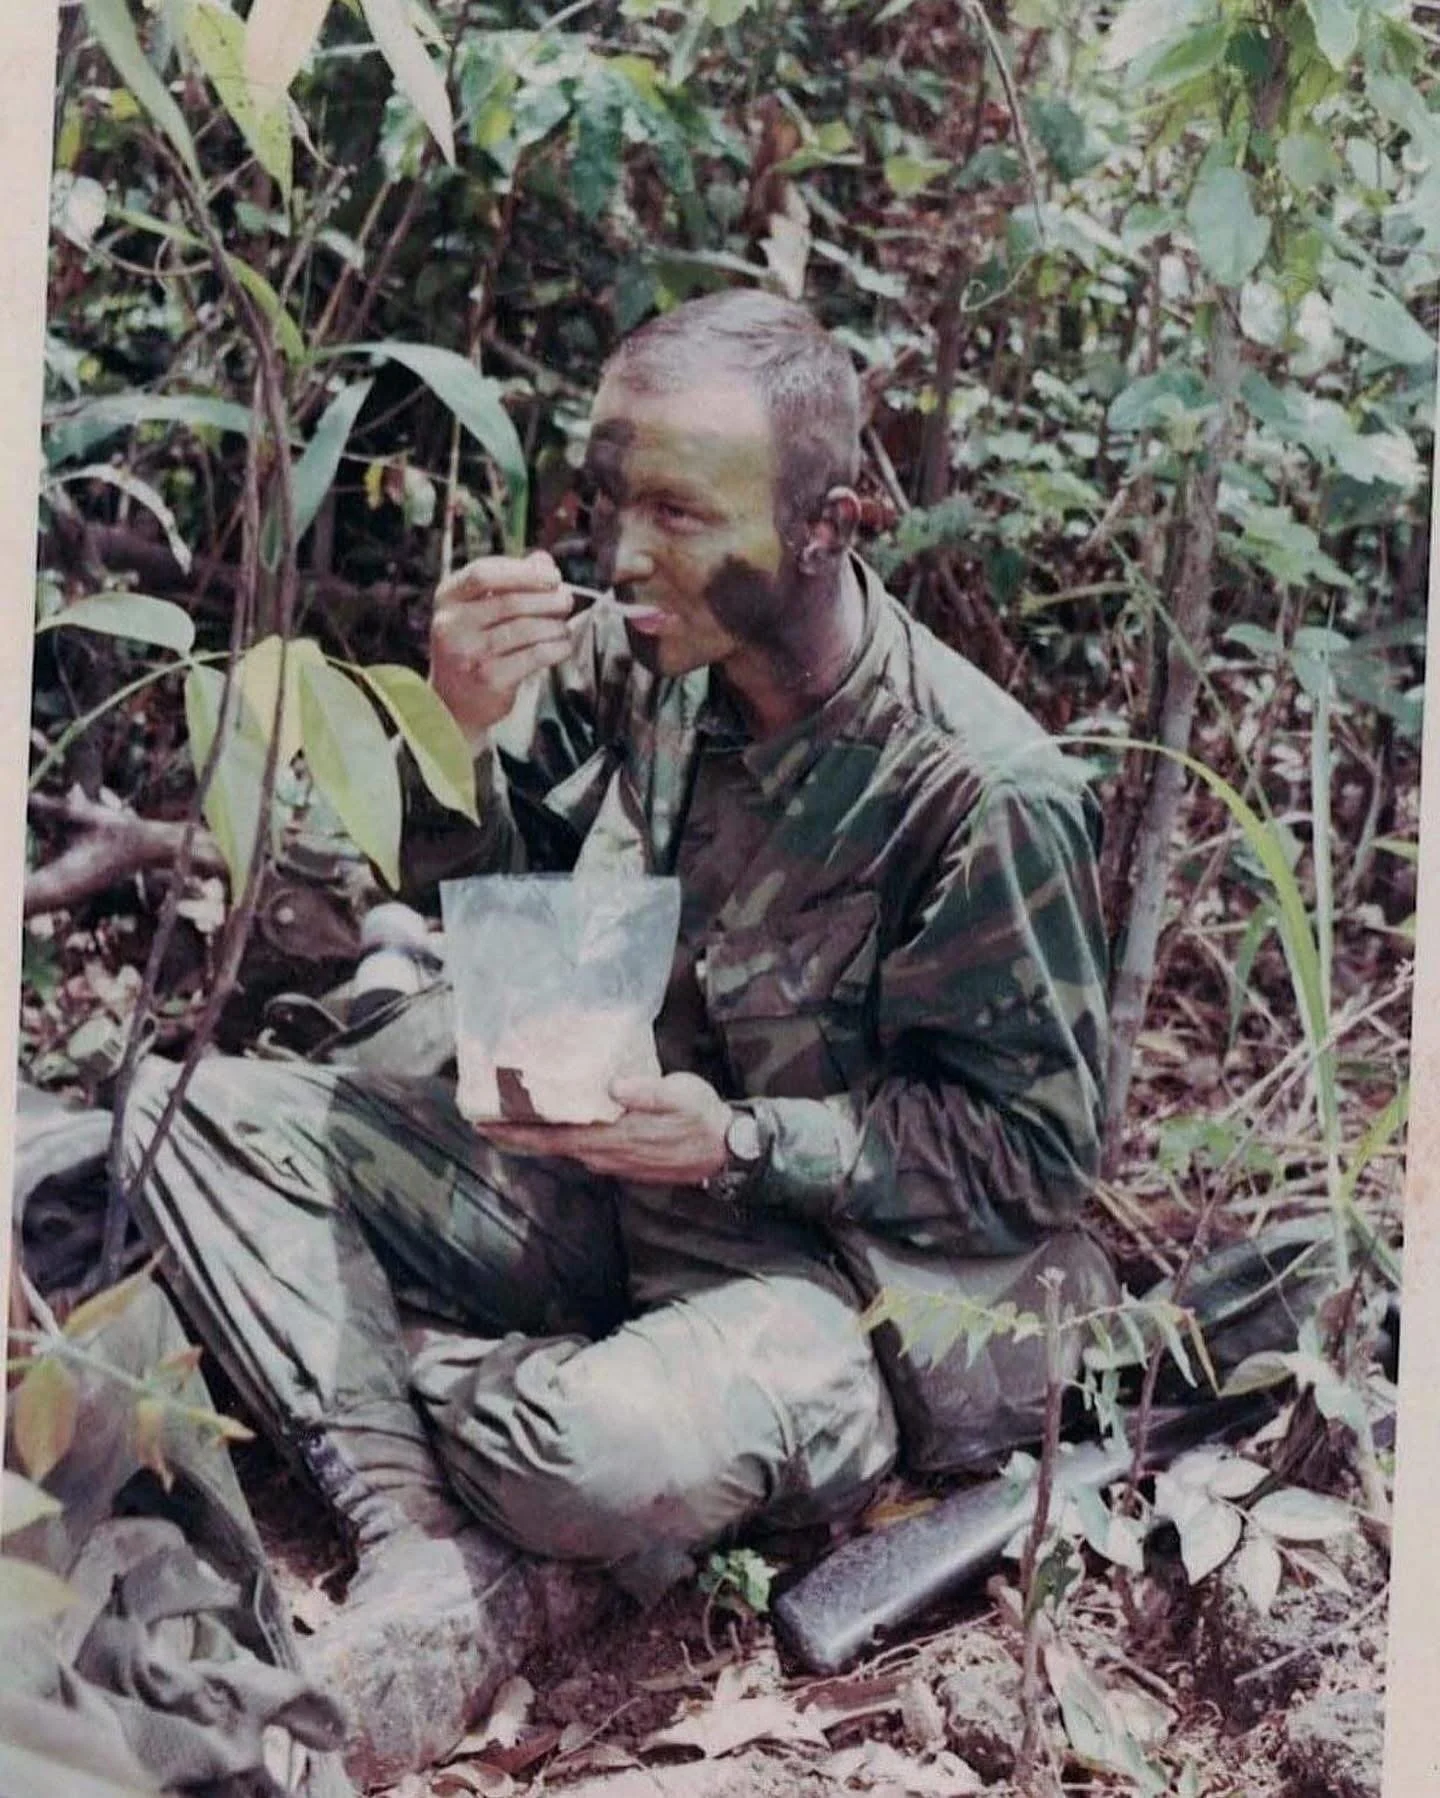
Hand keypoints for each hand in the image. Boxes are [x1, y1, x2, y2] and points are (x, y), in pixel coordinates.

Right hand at [429, 550, 575, 744]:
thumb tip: (543, 560)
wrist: (453, 704)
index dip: (524, 572)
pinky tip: (563, 645)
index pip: (484, 573)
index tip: (553, 575)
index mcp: (447, 598)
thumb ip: (509, 581)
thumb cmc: (474, 647)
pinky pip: (534, 656)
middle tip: (567, 600)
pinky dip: (556, 648)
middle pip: (511, 601)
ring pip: (526, 629)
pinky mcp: (489, 680)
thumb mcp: (479, 609)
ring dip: (554, 624)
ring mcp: (469, 654)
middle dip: (547, 598)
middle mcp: (452, 625)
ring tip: (563, 626)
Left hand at [477, 1072, 731, 1185]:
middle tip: (483, 1122)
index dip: (518, 1132)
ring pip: (566, 1150)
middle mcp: (606, 1155)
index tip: (485, 1125)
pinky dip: (564, 1139)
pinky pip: (583, 1151)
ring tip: (513, 1120)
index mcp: (612, 1138)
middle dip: (517, 1135)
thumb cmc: (701, 1117)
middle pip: (551, 1146)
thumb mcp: (680, 1094)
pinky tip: (561, 1125)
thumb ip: (648, 1091)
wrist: (725, 1151)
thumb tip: (616, 1086)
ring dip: (538, 1137)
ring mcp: (613, 1162)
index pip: (554, 1137)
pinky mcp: (623, 1161)